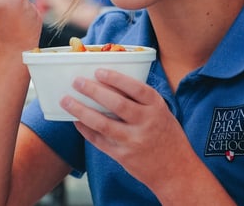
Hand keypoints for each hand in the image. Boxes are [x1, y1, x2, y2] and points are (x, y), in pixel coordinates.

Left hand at [62, 69, 192, 186]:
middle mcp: (146, 123)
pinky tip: (76, 121)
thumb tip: (112, 84)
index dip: (116, 78)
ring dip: (81, 110)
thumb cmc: (169, 139)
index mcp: (157, 108)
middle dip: (93, 90)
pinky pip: (99, 141)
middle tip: (77, 81)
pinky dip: (85, 130)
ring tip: (66, 100)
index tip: (99, 71)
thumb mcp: (163, 114)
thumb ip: (142, 102)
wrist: (177, 173)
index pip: (136, 88)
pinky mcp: (123, 156)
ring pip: (102, 123)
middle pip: (116, 104)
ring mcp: (133, 141)